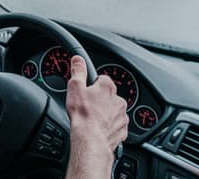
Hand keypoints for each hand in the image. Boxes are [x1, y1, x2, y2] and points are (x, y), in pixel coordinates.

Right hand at [65, 56, 128, 177]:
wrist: (90, 139)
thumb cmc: (83, 115)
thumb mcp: (75, 87)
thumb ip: (78, 71)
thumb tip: (78, 59)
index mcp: (108, 88)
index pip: (102, 79)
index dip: (92, 84)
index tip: (86, 89)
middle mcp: (119, 100)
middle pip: (108, 95)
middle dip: (99, 99)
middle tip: (86, 105)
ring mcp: (122, 116)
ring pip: (113, 110)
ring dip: (105, 112)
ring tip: (91, 118)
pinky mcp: (122, 130)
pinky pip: (116, 125)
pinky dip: (109, 126)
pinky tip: (98, 128)